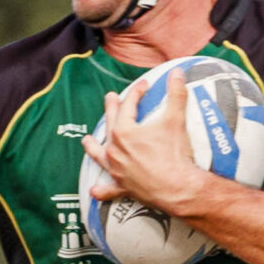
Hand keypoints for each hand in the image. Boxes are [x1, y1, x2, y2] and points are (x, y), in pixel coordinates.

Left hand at [81, 84, 209, 218]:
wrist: (177, 187)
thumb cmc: (174, 154)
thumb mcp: (176, 120)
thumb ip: (176, 94)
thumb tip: (177, 73)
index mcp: (124, 132)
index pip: (128, 106)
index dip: (136, 92)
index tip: (144, 85)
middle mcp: (115, 150)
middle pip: (111, 125)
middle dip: (111, 109)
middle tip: (110, 98)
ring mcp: (117, 169)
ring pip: (100, 156)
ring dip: (92, 147)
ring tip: (86, 141)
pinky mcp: (123, 187)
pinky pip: (108, 190)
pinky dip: (101, 191)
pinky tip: (94, 191)